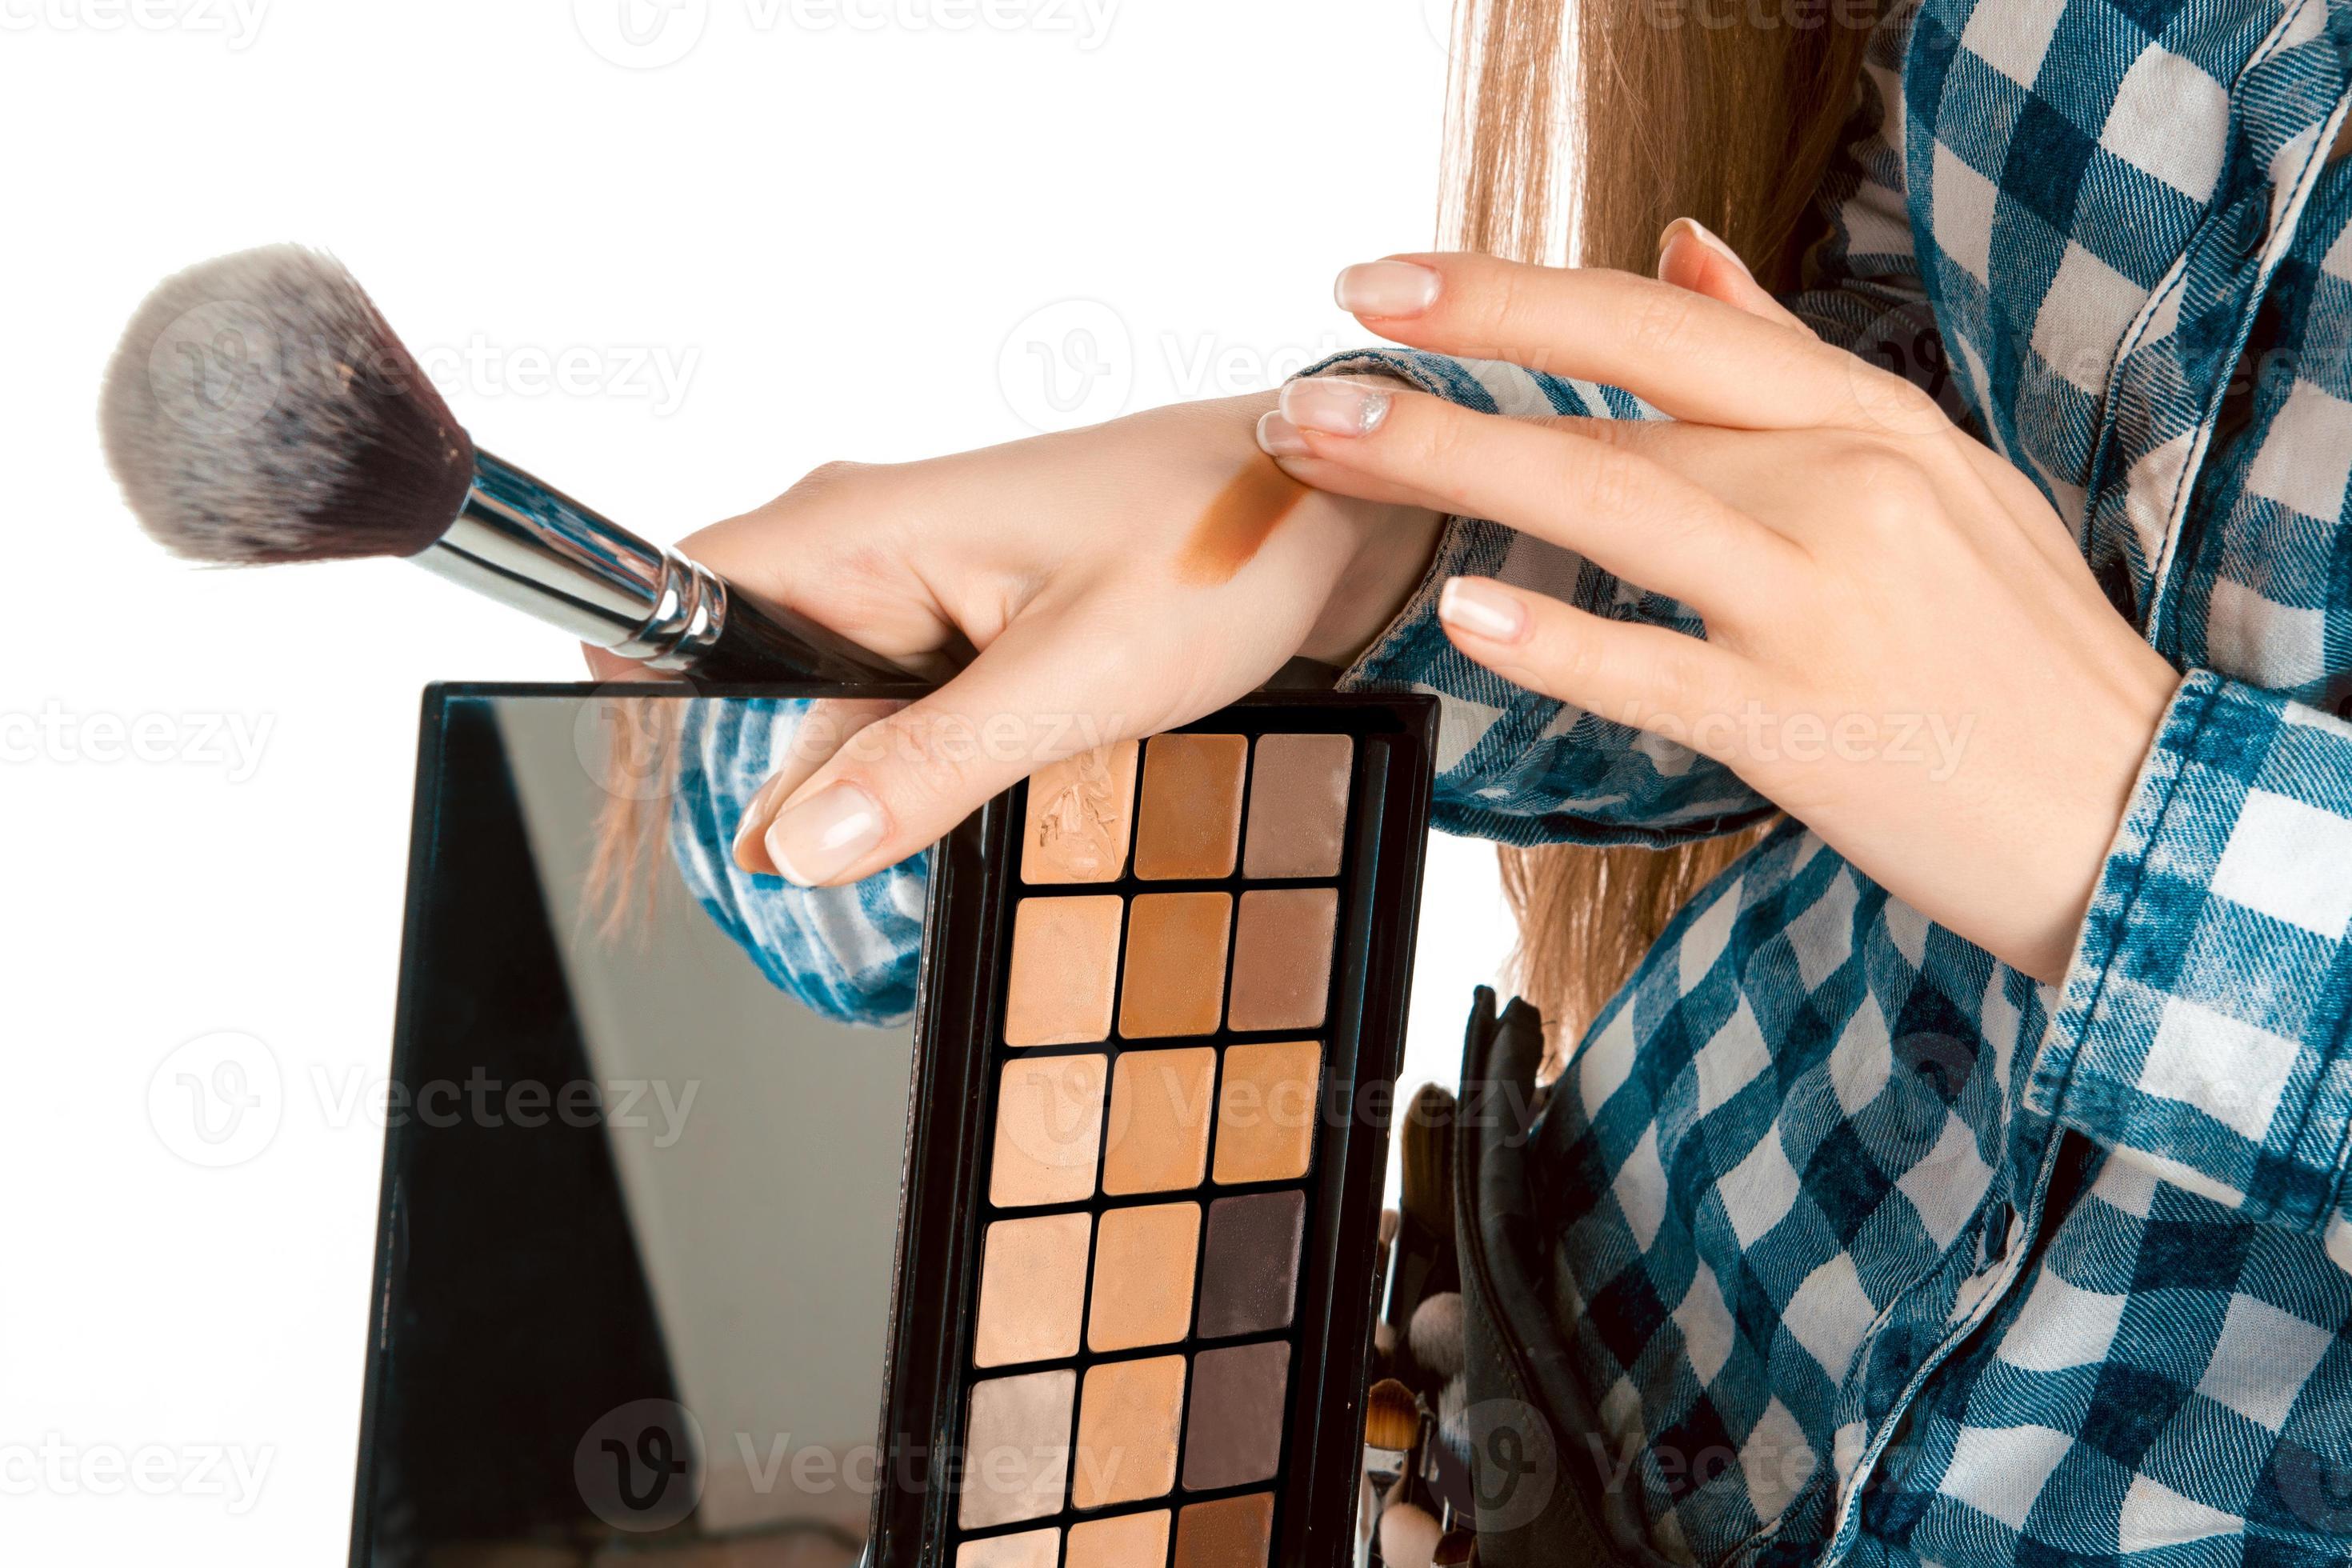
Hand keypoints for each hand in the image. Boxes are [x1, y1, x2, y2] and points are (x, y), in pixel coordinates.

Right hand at [596, 394, 1439, 885]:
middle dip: (781, 787)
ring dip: (870, 790)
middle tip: (846, 883)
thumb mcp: (1078, 677)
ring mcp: (915, 586)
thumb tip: (794, 848)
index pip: (676, 600)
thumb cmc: (1224, 543)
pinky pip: (899, 710)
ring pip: (831, 713)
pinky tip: (986, 801)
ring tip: (954, 830)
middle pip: (750, 684)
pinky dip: (926, 769)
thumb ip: (930, 763)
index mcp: (861, 529)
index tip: (683, 821)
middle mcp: (867, 547)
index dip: (647, 707)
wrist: (1330, 502)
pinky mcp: (964, 624)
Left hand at [1262, 237, 2179, 982]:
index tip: (1389, 282)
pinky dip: (1561, 641)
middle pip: (1616, 403)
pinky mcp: (1806, 725)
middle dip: (1449, 373)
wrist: (2131, 811)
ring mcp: (1825, 602)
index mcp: (1867, 418)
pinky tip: (1465, 616)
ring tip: (1330, 450)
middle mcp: (1844, 486)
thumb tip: (1677, 247)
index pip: (1662, 322)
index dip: (1514, 295)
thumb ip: (1786, 364)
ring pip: (1615, 505)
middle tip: (1311, 372)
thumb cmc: (2010, 646)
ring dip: (1454, 469)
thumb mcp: (1928, 470)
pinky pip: (1658, 671)